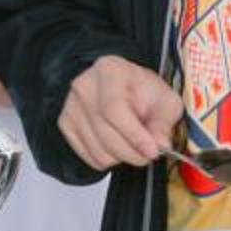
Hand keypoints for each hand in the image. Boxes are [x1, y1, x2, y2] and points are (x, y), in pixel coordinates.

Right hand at [58, 56, 179, 172]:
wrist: (120, 87)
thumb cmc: (142, 91)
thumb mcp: (165, 99)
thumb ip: (164, 122)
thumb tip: (160, 145)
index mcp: (109, 71)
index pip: (114, 108)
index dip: (134, 135)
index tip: (152, 151)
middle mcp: (84, 86)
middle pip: (105, 133)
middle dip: (133, 152)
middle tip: (149, 155)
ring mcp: (70, 106)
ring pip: (98, 151)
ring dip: (122, 157)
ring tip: (133, 145)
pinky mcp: (65, 125)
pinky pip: (90, 157)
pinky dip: (109, 159)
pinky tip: (117, 145)